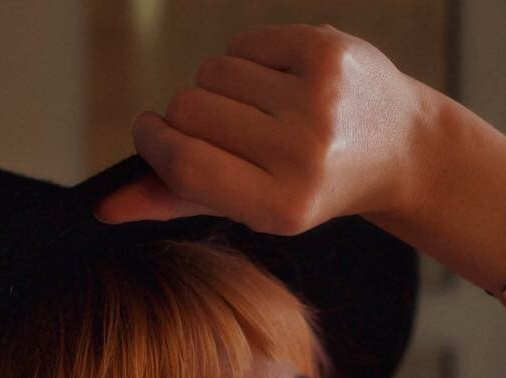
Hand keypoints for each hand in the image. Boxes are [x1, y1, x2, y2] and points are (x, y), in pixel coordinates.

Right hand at [90, 22, 424, 236]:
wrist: (399, 149)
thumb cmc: (314, 185)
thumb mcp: (254, 207)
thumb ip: (180, 201)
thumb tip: (106, 206)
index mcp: (281, 205)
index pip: (183, 162)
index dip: (152, 143)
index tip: (147, 133)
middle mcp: (300, 152)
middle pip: (189, 110)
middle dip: (186, 115)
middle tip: (215, 130)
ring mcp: (316, 98)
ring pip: (212, 72)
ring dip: (218, 88)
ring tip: (254, 111)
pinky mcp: (324, 50)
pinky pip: (244, 43)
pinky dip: (248, 60)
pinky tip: (277, 83)